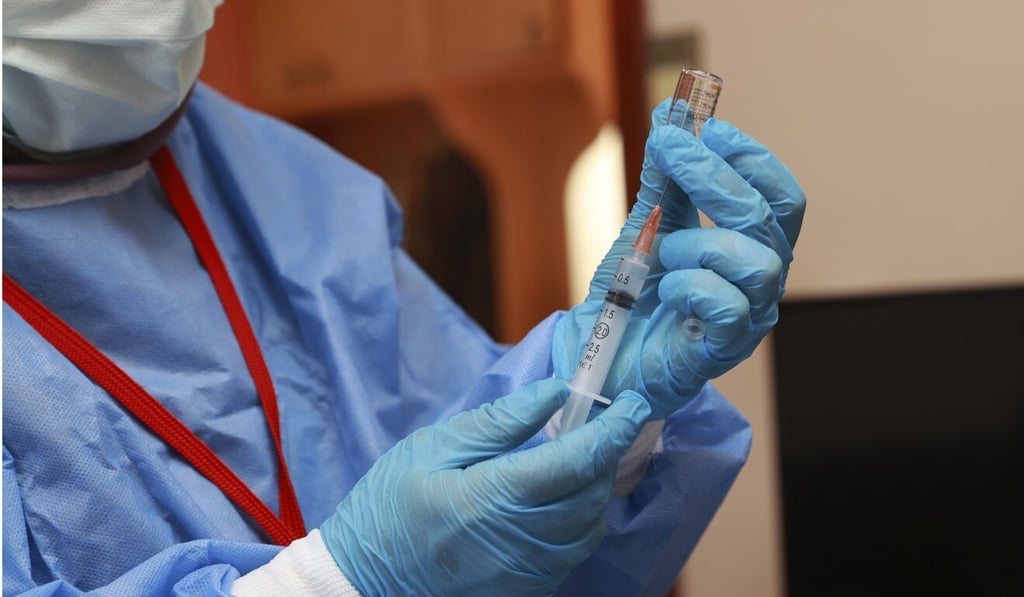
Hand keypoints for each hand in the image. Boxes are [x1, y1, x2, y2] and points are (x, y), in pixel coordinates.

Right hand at [320, 378, 649, 594]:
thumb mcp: (432, 449)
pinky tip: (560, 498)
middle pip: (592, 492)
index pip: (577, 460)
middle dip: (607, 452)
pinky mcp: (528, 591)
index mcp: (494, 497)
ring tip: (580, 457)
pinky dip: (580, 518)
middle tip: (602, 421)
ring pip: (590, 524)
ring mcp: (528, 573)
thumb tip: (554, 394)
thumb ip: (499, 423)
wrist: (366, 583)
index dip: (613, 428)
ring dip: (596, 486)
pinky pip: (573, 551)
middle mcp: (522, 541)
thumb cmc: (388, 508)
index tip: (633, 403)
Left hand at [554, 99, 805, 419]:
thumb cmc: (634, 293)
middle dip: (716, 175)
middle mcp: (761, 280)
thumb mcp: (647, 224)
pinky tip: (667, 292)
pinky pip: (729, 306)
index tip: (709, 128)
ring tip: (662, 251)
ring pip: (756, 262)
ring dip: (699, 243)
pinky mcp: (724, 348)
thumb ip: (664, 177)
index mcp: (753, 246)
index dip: (752, 157)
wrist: (601, 353)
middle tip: (671, 150)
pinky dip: (692, 286)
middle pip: (767, 217)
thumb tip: (672, 112)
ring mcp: (748, 316)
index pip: (781, 195)